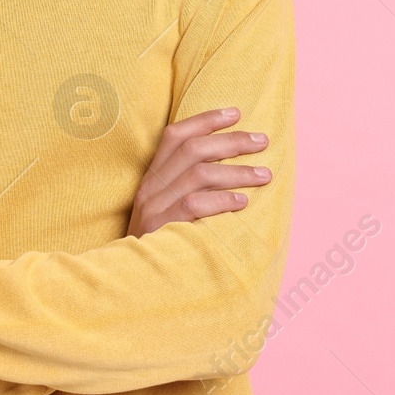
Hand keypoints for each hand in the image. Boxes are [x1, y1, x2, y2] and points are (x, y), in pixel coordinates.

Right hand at [127, 107, 270, 237]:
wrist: (131, 282)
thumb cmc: (161, 241)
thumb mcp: (167, 207)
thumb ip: (188, 186)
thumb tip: (229, 163)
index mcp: (151, 176)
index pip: (175, 135)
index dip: (205, 120)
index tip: (235, 113)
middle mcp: (150, 187)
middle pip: (193, 149)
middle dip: (231, 141)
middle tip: (262, 141)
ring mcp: (154, 207)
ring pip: (199, 174)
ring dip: (237, 172)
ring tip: (264, 175)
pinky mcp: (162, 228)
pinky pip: (194, 205)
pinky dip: (222, 200)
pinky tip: (243, 203)